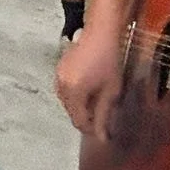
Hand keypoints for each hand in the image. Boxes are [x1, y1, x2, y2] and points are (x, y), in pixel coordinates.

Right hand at [55, 26, 124, 140]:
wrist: (100, 32)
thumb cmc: (108, 58)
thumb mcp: (111, 90)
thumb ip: (104, 114)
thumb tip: (101, 136)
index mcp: (73, 92)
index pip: (79, 121)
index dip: (91, 129)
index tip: (104, 132)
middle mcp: (61, 86)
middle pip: (71, 113)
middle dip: (86, 118)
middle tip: (103, 118)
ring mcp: (58, 77)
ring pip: (67, 103)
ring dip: (81, 107)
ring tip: (98, 103)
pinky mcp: (59, 70)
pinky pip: (65, 91)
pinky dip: (76, 96)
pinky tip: (90, 90)